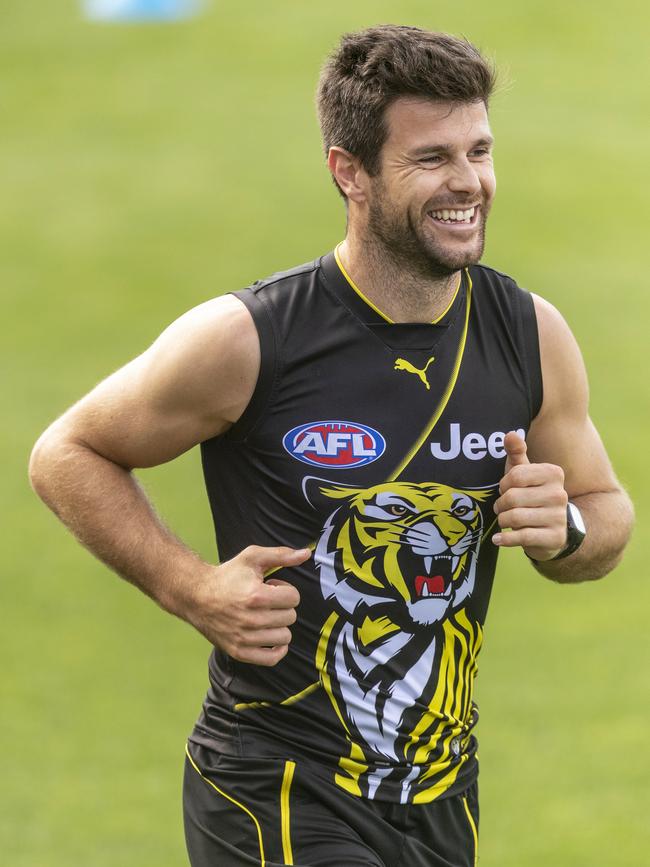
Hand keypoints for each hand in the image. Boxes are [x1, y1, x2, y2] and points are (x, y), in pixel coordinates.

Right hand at [186, 545, 309, 665]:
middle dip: (282, 607)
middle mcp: (251, 619)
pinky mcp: (238, 652)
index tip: (271, 588)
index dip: (285, 590)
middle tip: (264, 601)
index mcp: (256, 596)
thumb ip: (281, 555)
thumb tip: (306, 554)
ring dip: (279, 625)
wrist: (196, 596)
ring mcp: (244, 638)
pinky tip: (271, 636)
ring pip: (285, 637)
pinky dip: (277, 649)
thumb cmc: (228, 575)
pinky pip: (272, 659)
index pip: (294, 598)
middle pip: (290, 617)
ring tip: (263, 616)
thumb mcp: (252, 558)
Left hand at [492, 432, 567, 560]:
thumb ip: (517, 453)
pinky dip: (505, 539)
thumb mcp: (524, 473)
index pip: (515, 475)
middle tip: (503, 508)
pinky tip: (499, 539)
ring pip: (515, 517)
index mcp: (553, 473)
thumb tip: (510, 434)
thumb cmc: (532, 495)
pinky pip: (522, 537)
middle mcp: (559, 494)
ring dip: (503, 520)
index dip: (504, 484)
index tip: (506, 489)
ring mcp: (558, 517)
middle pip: (512, 497)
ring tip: (505, 520)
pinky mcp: (554, 538)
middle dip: (501, 504)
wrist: (554, 529)